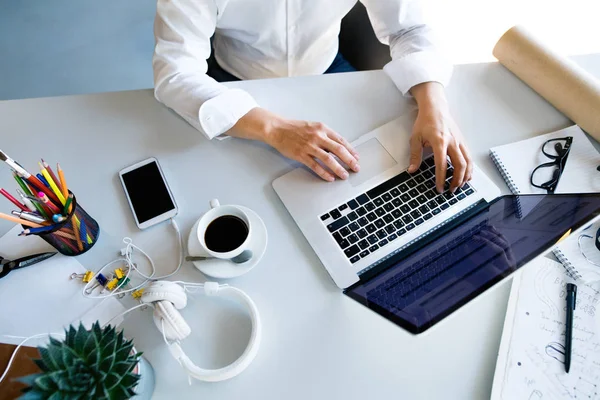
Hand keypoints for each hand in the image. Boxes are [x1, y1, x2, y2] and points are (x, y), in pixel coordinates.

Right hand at [230, 108, 359, 180]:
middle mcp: (317, 136)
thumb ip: (325, 135)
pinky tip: (330, 177)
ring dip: (338, 168)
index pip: (341, 140)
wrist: (277, 129)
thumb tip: (338, 147)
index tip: (356, 157)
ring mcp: (309, 146)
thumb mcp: (313, 127)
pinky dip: (324, 172)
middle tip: (356, 168)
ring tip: (344, 175)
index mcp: (322, 128)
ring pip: (328, 159)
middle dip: (349, 160)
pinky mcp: (301, 155)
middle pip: (338, 150)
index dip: (351, 150)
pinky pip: (315, 166)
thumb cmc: (295, 128)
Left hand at [408, 82, 472, 192]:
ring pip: (467, 162)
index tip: (440, 188)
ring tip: (460, 186)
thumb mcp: (415, 138)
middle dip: (456, 180)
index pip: (442, 164)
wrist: (435, 107)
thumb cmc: (425, 121)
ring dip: (465, 176)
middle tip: (451, 190)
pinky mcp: (463, 141)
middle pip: (459, 165)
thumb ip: (414, 155)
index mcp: (439, 142)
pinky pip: (469, 157)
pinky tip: (466, 175)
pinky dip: (469, 168)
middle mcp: (452, 142)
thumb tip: (412, 170)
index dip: (441, 178)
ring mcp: (459, 141)